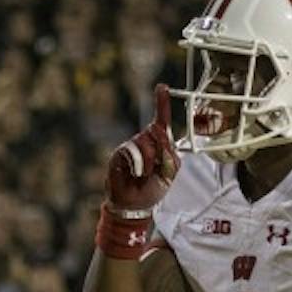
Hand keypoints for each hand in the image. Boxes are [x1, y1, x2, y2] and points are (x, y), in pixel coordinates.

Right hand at [105, 83, 178, 215]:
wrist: (134, 204)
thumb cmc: (152, 189)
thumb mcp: (170, 173)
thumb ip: (171, 155)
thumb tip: (162, 139)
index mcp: (159, 144)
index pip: (161, 121)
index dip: (162, 103)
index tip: (162, 87)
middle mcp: (144, 140)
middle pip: (158, 131)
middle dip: (162, 151)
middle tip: (158, 170)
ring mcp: (132, 145)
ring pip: (146, 142)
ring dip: (150, 162)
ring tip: (144, 175)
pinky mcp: (120, 153)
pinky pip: (133, 151)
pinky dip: (139, 164)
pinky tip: (136, 173)